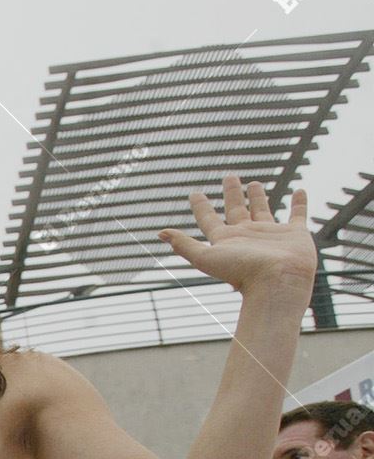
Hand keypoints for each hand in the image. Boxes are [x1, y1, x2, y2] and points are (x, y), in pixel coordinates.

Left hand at [159, 177, 314, 297]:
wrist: (277, 282)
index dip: (201, 206)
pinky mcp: (295, 234)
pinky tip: (300, 191)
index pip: (209, 219)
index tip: (194, 193)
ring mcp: (271, 234)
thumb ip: (184, 244)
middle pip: (236, 209)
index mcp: (226, 240)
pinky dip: (299, 203)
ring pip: (263, 209)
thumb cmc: (241, 272)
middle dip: (232, 193)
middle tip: (229, 176)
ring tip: (255, 183)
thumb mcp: (206, 257)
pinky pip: (298, 214)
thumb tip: (160, 233)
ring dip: (258, 197)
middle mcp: (247, 235)